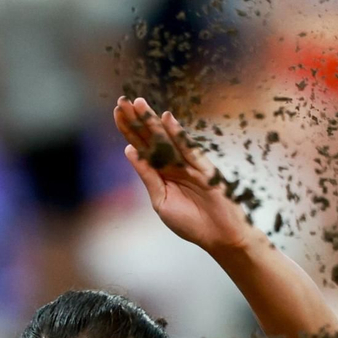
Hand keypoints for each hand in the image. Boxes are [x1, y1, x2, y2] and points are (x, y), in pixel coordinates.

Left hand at [113, 95, 255, 253]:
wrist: (219, 236)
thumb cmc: (191, 223)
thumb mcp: (161, 201)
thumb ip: (148, 176)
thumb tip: (129, 151)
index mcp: (161, 173)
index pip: (141, 147)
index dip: (129, 130)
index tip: (118, 113)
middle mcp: (173, 165)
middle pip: (152, 138)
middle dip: (137, 120)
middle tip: (123, 101)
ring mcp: (189, 165)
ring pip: (167, 139)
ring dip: (153, 122)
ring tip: (139, 104)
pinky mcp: (204, 168)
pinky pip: (189, 148)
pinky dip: (178, 134)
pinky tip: (167, 119)